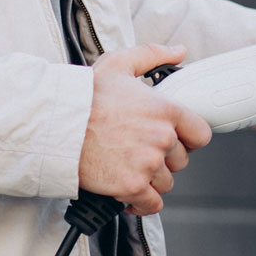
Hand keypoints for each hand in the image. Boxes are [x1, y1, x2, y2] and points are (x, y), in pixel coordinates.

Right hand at [77, 44, 212, 215]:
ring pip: (166, 182)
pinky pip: (152, 203)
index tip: (176, 140)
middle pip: (181, 160)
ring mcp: (148, 163)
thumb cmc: (84, 96)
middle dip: (164, 159)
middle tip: (139, 151)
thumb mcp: (119, 64)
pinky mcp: (132, 185)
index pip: (200, 134)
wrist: (55, 124)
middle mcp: (162, 138)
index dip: (188, 139)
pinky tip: (130, 192)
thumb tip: (178, 52)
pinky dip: (142, 202)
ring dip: (151, 179)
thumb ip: (153, 55)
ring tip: (129, 167)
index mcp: (165, 110)